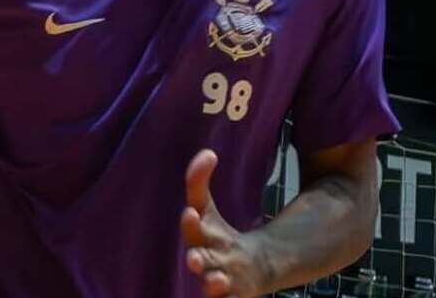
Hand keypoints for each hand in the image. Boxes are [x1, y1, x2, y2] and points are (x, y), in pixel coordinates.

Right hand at [181, 149, 269, 297]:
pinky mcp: (234, 295)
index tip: (190, 212)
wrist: (244, 269)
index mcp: (198, 235)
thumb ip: (199, 180)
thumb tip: (207, 152)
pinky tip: (227, 293)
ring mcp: (218, 279)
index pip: (192, 225)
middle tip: (193, 258)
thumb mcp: (208, 208)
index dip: (190, 220)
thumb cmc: (217, 236)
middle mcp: (204, 260)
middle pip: (197, 259)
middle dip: (195, 259)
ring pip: (212, 284)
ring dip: (212, 282)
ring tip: (217, 279)